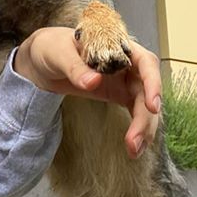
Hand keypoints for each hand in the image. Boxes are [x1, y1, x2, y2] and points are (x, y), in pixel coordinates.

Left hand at [14, 27, 161, 158]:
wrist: (43, 60)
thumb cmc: (52, 47)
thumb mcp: (58, 54)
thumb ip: (75, 68)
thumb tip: (93, 82)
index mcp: (118, 45)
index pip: (145, 62)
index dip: (153, 83)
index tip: (152, 106)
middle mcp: (127, 63)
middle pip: (147, 89)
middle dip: (145, 117)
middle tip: (134, 142)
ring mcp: (124, 79)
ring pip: (144, 104)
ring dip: (143, 128)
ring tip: (134, 151)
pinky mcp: (119, 94)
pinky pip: (135, 111)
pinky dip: (137, 128)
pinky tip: (134, 147)